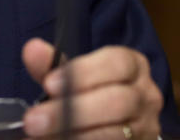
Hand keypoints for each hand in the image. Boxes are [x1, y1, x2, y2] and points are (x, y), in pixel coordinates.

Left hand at [22, 39, 162, 138]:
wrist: (113, 123)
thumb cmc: (90, 91)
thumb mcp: (73, 75)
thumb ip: (52, 64)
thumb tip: (32, 49)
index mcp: (133, 66)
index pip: (117, 63)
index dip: (84, 73)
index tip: (49, 84)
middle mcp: (146, 96)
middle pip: (118, 101)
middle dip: (74, 110)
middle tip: (34, 120)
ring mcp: (146, 127)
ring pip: (116, 133)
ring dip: (77, 135)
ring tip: (41, 136)